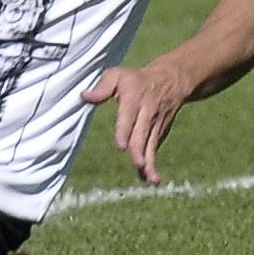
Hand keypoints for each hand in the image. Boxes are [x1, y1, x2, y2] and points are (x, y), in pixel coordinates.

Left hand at [80, 61, 194, 185]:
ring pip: (151, 145)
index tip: (121, 145)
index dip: (125, 130)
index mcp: (134, 98)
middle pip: (142, 133)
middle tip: (137, 163)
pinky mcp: (159, 134)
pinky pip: (155, 150)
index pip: (129, 115)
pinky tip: (151, 180)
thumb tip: (84, 97)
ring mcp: (155, 125)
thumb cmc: (135, 79)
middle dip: (139, 149)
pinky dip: (153, 164)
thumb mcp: (117, 75)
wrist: (169, 81)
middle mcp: (147, 113)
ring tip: (150, 178)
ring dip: (150, 162)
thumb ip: (102, 87)